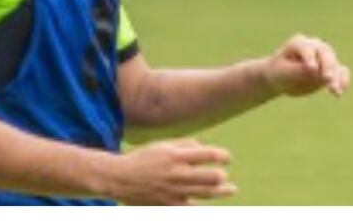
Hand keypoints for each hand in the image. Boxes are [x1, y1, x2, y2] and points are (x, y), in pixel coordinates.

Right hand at [107, 137, 234, 205]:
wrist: (121, 179)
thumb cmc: (143, 159)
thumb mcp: (162, 145)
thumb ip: (184, 145)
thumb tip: (203, 148)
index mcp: (175, 155)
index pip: (208, 154)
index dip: (222, 156)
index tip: (227, 158)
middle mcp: (178, 173)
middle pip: (212, 176)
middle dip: (222, 175)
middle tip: (223, 174)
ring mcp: (175, 191)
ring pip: (208, 193)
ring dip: (222, 191)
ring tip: (231, 189)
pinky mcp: (171, 206)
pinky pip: (193, 207)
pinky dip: (203, 205)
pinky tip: (209, 203)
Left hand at [263, 33, 350, 97]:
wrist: (283, 80)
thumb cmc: (279, 73)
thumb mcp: (283, 73)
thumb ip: (297, 70)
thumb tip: (314, 69)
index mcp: (299, 43)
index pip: (307, 48)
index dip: (310, 57)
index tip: (311, 69)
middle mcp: (315, 46)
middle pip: (325, 53)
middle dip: (327, 66)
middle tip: (327, 79)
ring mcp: (325, 57)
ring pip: (335, 63)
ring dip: (337, 77)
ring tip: (335, 91)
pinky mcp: (332, 69)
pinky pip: (342, 72)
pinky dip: (343, 80)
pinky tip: (339, 92)